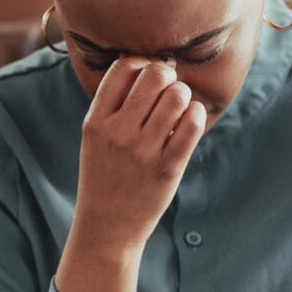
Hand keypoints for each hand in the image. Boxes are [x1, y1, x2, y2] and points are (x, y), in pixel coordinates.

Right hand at [56, 57, 205, 291]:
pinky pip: (191, 125)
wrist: (106, 228)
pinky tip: (190, 120)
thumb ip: (114, 105)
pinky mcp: (167, 167)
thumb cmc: (104, 177)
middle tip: (169, 90)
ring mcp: (143, 150)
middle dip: (168, 76)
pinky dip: (196, 115)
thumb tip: (150, 67)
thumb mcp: (95, 138)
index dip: (143, 64)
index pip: (123, 67)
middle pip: (154, 74)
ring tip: (180, 108)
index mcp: (96, 121)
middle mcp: (118, 131)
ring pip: (177, 96)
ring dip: (184, 96)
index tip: (148, 77)